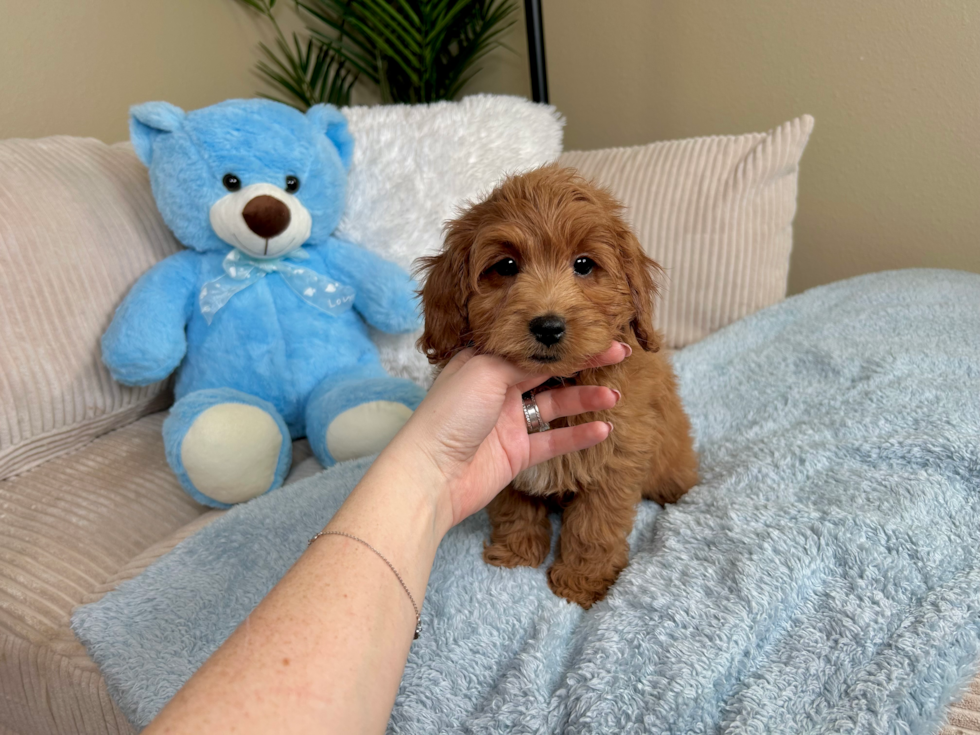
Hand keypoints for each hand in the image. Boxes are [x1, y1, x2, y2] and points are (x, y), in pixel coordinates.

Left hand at [383, 342, 629, 532]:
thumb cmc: (450, 414)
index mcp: (484, 364)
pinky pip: (554, 440)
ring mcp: (508, 423)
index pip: (530, 346)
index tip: (594, 330)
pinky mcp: (517, 454)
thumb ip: (519, 358)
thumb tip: (546, 349)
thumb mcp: (484, 370)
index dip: (561, 340)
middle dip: (582, 363)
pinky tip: (603, 429)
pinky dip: (578, 435)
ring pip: (555, 405)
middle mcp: (497, 390)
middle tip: (618, 354)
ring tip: (614, 396)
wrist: (432, 475)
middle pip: (547, 372)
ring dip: (585, 400)